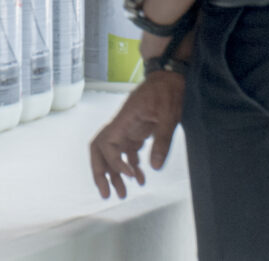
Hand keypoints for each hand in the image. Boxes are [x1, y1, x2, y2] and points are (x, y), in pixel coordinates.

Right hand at [89, 70, 184, 198]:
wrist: (169, 75)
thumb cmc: (167, 90)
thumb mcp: (169, 115)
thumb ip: (162, 140)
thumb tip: (155, 167)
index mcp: (124, 119)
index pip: (107, 144)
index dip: (115, 163)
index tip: (130, 176)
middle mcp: (121, 125)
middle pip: (99, 149)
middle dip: (100, 172)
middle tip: (107, 194)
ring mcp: (127, 128)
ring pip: (112, 153)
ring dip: (115, 174)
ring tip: (122, 193)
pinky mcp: (136, 131)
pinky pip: (126, 151)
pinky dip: (130, 166)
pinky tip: (139, 177)